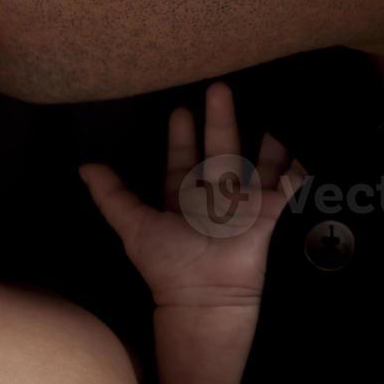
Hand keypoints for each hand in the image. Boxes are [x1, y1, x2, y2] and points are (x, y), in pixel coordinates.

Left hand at [79, 83, 306, 308]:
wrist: (207, 296)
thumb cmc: (168, 263)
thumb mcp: (133, 225)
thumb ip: (111, 195)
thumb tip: (84, 166)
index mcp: (185, 200)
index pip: (183, 162)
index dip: (180, 137)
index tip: (179, 110)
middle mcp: (216, 199)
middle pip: (220, 152)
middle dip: (219, 121)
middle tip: (219, 87)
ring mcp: (246, 206)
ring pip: (256, 166)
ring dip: (262, 142)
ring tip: (270, 108)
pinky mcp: (273, 214)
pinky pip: (288, 186)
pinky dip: (295, 167)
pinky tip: (299, 144)